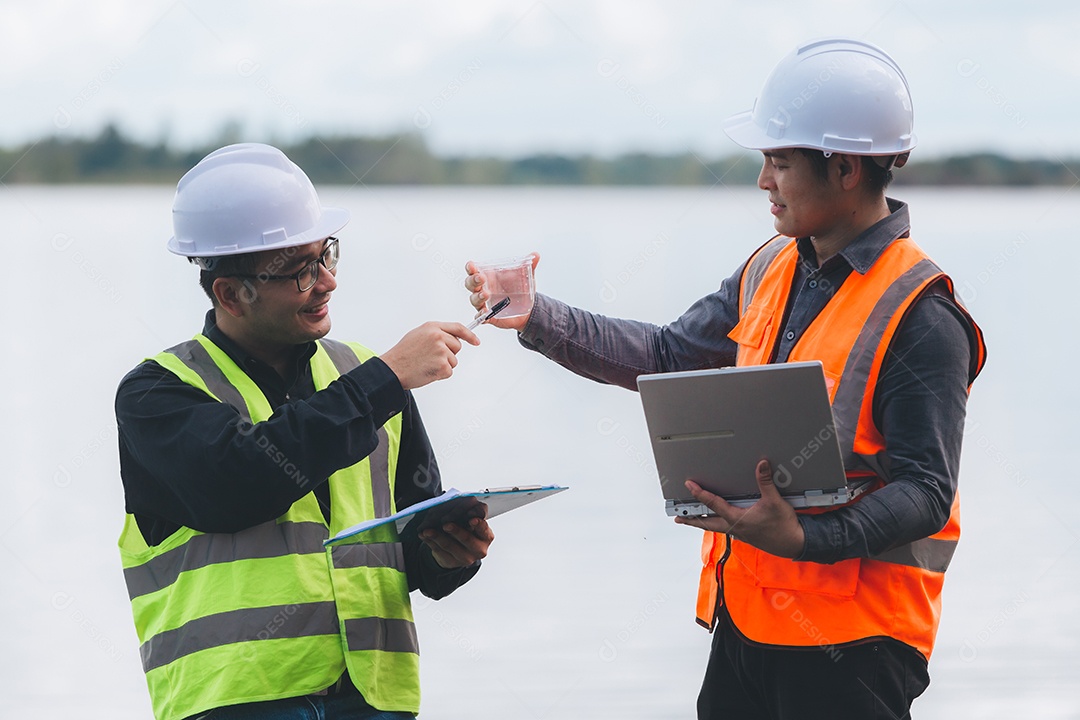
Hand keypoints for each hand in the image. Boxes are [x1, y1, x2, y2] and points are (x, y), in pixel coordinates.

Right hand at [381, 322, 479, 389]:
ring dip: (443, 365)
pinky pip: (449, 371)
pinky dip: (440, 374)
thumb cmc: (403, 353)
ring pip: (454, 360)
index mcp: (433, 327)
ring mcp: (441, 351)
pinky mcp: (442, 366)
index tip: (476, 341)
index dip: (469, 335)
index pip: (458, 328)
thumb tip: (451, 337)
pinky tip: (427, 371)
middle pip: (457, 346)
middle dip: (448, 353)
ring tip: (426, 364)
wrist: (393, 369)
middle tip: (430, 357)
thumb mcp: (418, 334)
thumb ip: (436, 333)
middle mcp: (438, 337)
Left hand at [421, 514, 494, 568]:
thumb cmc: (466, 527)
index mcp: (486, 535)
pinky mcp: (451, 562)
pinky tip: (424, 535)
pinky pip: (439, 551)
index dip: (478, 524)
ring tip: (427, 530)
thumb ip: (470, 510)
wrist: (459, 546)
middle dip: (456, 530)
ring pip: (450, 546)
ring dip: (437, 536)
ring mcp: (465, 558)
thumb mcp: (471, 518)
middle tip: (446, 524)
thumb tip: (463, 502)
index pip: (484, 529)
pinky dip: (430, 541)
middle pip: (467, 539)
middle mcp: (479, 549)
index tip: (472, 520)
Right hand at [463, 253, 539, 331]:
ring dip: (478, 297)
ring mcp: (484, 303)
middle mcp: (482, 289)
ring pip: (474, 300)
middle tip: (481, 278)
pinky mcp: (489, 316)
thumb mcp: (525, 276)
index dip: (470, 268)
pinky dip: (481, 316)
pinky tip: (485, 314)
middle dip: (473, 280)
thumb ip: (529, 265)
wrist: (528, 308)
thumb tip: (536, 254)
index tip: (472, 265)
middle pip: (470, 284)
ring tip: (486, 294)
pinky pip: (480, 317)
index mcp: (488, 277)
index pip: (473, 271)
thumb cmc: (520, 288)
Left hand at [674, 459, 805, 558]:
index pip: (713, 504)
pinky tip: (720, 522)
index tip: (689, 486)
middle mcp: (735, 528)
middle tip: (679, 517)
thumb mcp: (774, 501)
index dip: (699, 494)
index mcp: (737, 519)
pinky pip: (727, 530)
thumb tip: (762, 464)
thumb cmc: (784, 526)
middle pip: (707, 523)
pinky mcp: (746, 536)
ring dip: (704, 523)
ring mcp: (740, 534)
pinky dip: (718, 525)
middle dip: (692, 520)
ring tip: (693, 520)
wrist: (794, 543)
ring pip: (717, 528)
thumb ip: (766, 482)